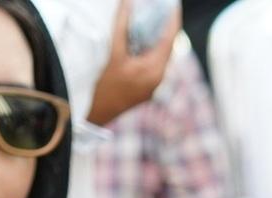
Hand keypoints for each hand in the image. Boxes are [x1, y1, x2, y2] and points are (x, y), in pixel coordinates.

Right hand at [86, 1, 180, 127]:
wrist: (97, 114)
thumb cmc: (103, 86)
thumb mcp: (113, 54)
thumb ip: (122, 27)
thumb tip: (128, 3)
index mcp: (154, 69)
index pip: (170, 39)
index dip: (173, 19)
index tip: (174, 5)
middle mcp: (158, 79)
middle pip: (167, 47)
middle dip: (166, 27)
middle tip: (162, 9)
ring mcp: (153, 86)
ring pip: (160, 57)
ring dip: (158, 39)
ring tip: (154, 21)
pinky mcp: (146, 90)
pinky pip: (153, 65)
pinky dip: (151, 51)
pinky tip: (143, 42)